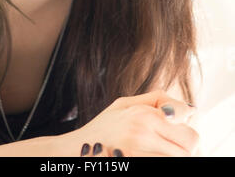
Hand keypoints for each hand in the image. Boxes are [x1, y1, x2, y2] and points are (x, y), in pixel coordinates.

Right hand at [62, 89, 198, 156]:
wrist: (77, 150)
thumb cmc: (103, 126)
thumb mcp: (126, 103)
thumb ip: (156, 100)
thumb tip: (190, 109)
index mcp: (144, 114)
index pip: (188, 127)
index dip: (187, 131)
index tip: (178, 131)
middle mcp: (144, 133)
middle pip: (189, 147)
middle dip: (184, 147)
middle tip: (169, 145)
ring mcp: (140, 153)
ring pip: (179, 158)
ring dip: (174, 155)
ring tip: (158, 150)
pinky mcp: (137, 164)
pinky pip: (163, 164)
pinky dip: (162, 160)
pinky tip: (150, 156)